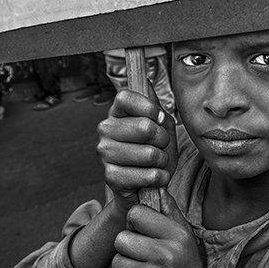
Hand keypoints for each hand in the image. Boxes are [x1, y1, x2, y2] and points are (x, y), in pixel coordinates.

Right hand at [97, 90, 177, 211]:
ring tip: (157, 163)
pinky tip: (154, 178)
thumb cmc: (154, 152)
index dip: (148, 107)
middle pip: (145, 127)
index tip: (159, 118)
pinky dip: (159, 178)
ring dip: (162, 161)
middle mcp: (105, 130)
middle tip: (161, 146)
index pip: (125, 96)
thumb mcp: (160, 125)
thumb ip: (155, 104)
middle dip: (163, 139)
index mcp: (116, 113)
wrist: (146, 187)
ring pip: (149, 153)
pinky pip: (147, 175)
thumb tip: (146, 80)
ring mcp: (105, 153)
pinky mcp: (110, 177)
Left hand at [112, 193, 217, 267]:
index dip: (137, 224)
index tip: (148, 236)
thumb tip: (155, 186)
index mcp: (178, 237)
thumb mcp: (186, 243)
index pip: (136, 213)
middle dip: (129, 248)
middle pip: (122, 237)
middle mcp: (165, 256)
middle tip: (148, 261)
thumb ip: (170, 214)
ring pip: (116, 259)